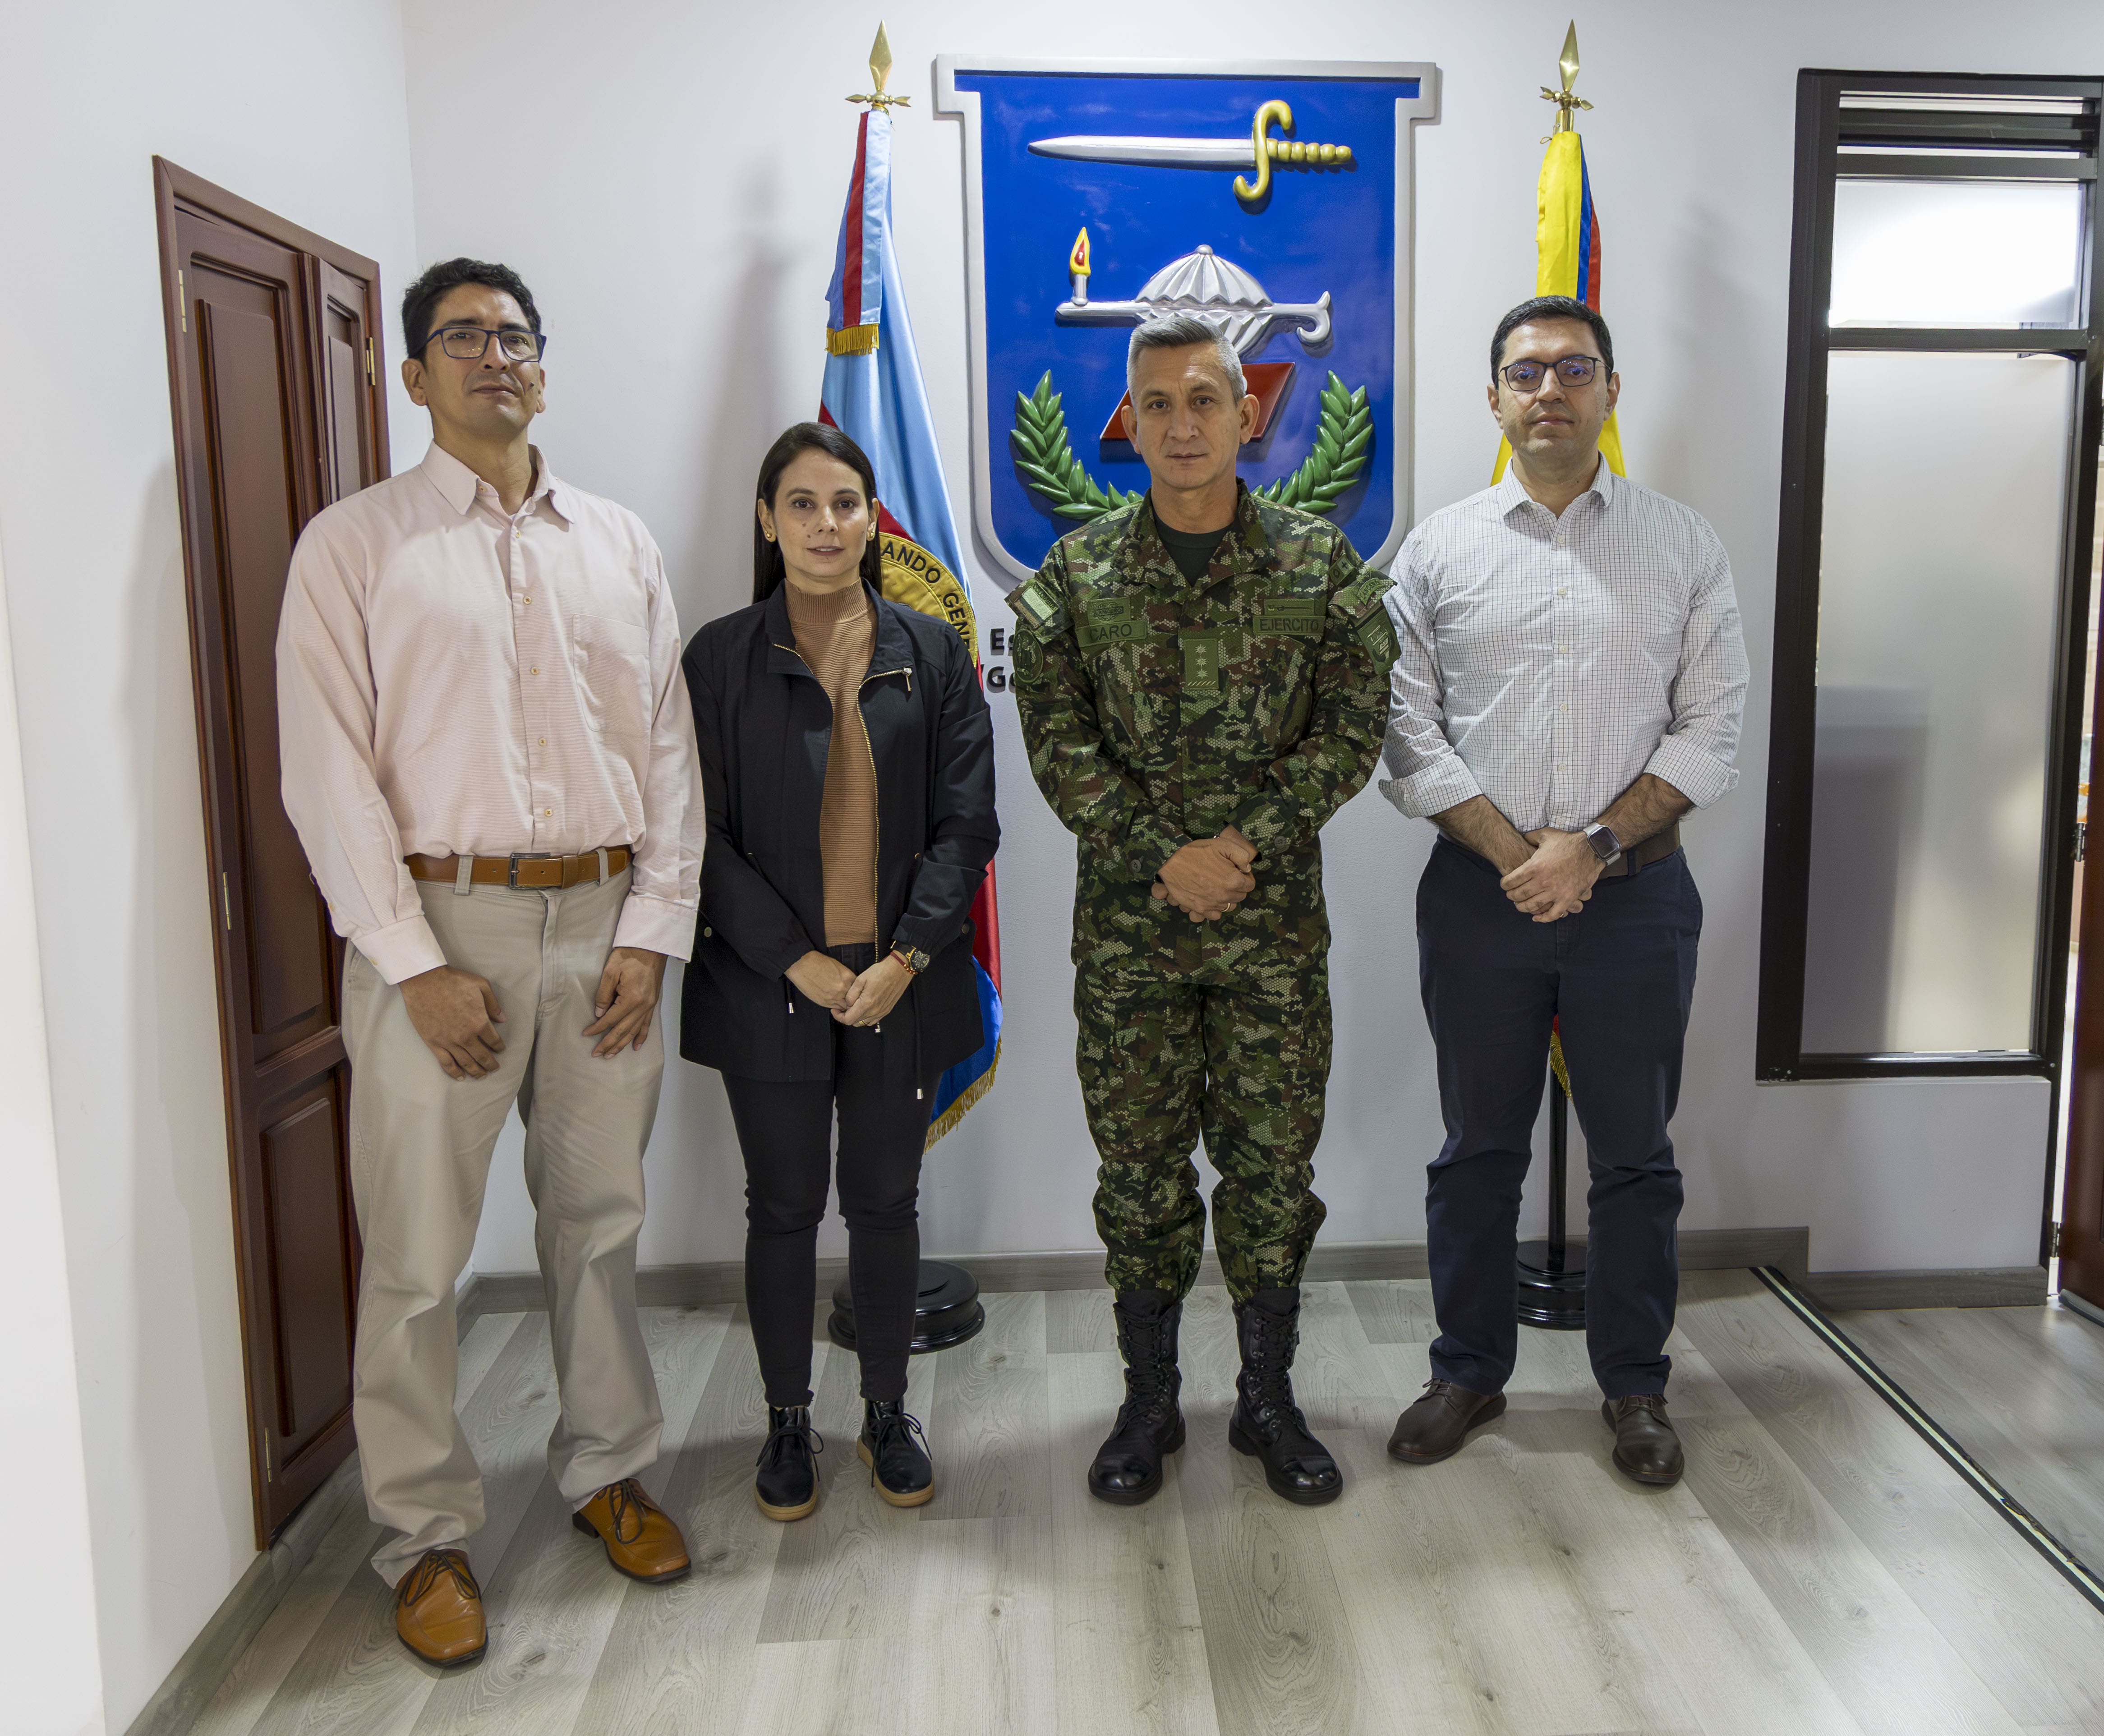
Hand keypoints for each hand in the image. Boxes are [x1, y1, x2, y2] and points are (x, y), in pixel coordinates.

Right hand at [400, 965, 505, 1079]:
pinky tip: (461, 1077)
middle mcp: (467, 1036)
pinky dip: (455, 1072)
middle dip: (490, 1064)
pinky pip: (447, 1063)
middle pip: (482, 1056)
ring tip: (482, 1075)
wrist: (425, 982)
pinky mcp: (434, 1043)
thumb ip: (493, 1004)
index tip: (500, 1050)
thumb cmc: (453, 981)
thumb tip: (502, 1019)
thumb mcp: (481, 986)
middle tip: (494, 1068)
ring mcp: (450, 1042)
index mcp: (480, 1022)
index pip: (494, 1041)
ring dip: (476, 1071)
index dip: (499, 1047)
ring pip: (466, 1063)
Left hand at [584, 946, 668, 1055]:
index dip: (597, 1028)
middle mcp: (642, 1006)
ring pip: (634, 1031)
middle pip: (622, 1030)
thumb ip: (603, 994)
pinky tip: (635, 1046)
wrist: (651, 946)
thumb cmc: (630, 955)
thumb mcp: (610, 971)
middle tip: (596, 1053)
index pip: (610, 1019)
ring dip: (622, 1044)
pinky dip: (641, 1037)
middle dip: (608, 1043)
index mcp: (632, 998)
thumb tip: (599, 1013)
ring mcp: (649, 1006)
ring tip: (611, 1054)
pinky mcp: (652, 1003)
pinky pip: (646, 1024)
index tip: (586, 1034)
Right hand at [785, 949, 856, 1011]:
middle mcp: (843, 989)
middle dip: (853, 1001)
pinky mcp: (825, 1002)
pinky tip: (835, 1003)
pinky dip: (837, 1007)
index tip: (854, 992)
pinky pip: (836, 1008)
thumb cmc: (818, 962)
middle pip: (854, 1000)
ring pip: (846, 1006)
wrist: (803, 965)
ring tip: (843, 1003)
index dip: (857, 992)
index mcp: (848, 978)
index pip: (858, 989)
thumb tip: (849, 984)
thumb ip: (846, 977)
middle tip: (851, 1001)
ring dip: (845, 1005)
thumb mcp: (838, 966)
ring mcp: (834, 997)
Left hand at [836, 954, 912, 1026]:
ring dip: (856, 1017)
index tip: (835, 1010)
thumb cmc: (880, 972)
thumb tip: (847, 1004)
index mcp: (866, 1004)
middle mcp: (874, 1011)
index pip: (848, 1019)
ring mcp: (881, 1012)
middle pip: (855, 1022)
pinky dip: (865, 1017)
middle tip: (842, 1006)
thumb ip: (851, 994)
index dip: (838, 1016)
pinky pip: (872, 1020)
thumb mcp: (860, 979)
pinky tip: (864, 1007)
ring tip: (853, 1006)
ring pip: (863, 1022)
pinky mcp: (886, 1010)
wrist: (899, 970)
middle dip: (846, 1016)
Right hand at [1156, 834, 1257, 921]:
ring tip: (1218, 887)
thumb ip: (1242, 856)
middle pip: (1240, 897)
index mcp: (1233, 880)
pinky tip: (1211, 899)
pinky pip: (1213, 916)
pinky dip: (1214, 910)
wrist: (1172, 860)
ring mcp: (1211, 904)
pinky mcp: (1199, 908)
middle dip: (1237, 887)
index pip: (1250, 885)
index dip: (1245, 876)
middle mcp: (1224, 895)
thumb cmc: (1197, 851)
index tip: (1238, 871)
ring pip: (1228, 907)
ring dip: (1226, 898)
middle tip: (1227, 877)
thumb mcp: (1223, 844)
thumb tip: (1247, 868)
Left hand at [1500, 829, 1602, 922]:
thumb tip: (1522, 838)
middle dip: (1512, 896)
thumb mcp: (1545, 834)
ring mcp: (1555, 891)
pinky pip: (1553, 914)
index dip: (1505, 884)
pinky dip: (1543, 918)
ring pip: (1532, 906)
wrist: (1591, 848)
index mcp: (1534, 866)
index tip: (1504, 885)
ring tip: (1520, 906)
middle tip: (1510, 896)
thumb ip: (1530, 837)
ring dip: (1523, 907)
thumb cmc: (1568, 841)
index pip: (1511, 881)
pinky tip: (1536, 917)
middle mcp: (1542, 881)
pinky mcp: (1568, 898)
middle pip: (1519, 894)